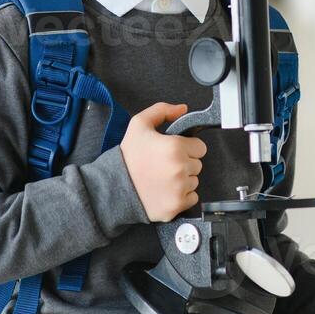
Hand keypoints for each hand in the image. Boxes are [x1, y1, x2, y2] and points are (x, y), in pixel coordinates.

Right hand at [121, 102, 207, 222]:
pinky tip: (166, 190)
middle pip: (198, 164)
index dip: (187, 148)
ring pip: (195, 181)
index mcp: (175, 147)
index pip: (200, 147)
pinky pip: (192, 198)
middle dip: (184, 163)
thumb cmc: (127, 157)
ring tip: (163, 178)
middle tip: (164, 165)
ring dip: (183, 180)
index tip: (174, 151)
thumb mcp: (139, 124)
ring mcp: (180, 188)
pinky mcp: (177, 205)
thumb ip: (162, 110)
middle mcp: (180, 168)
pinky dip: (182, 196)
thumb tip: (182, 109)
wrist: (114, 186)